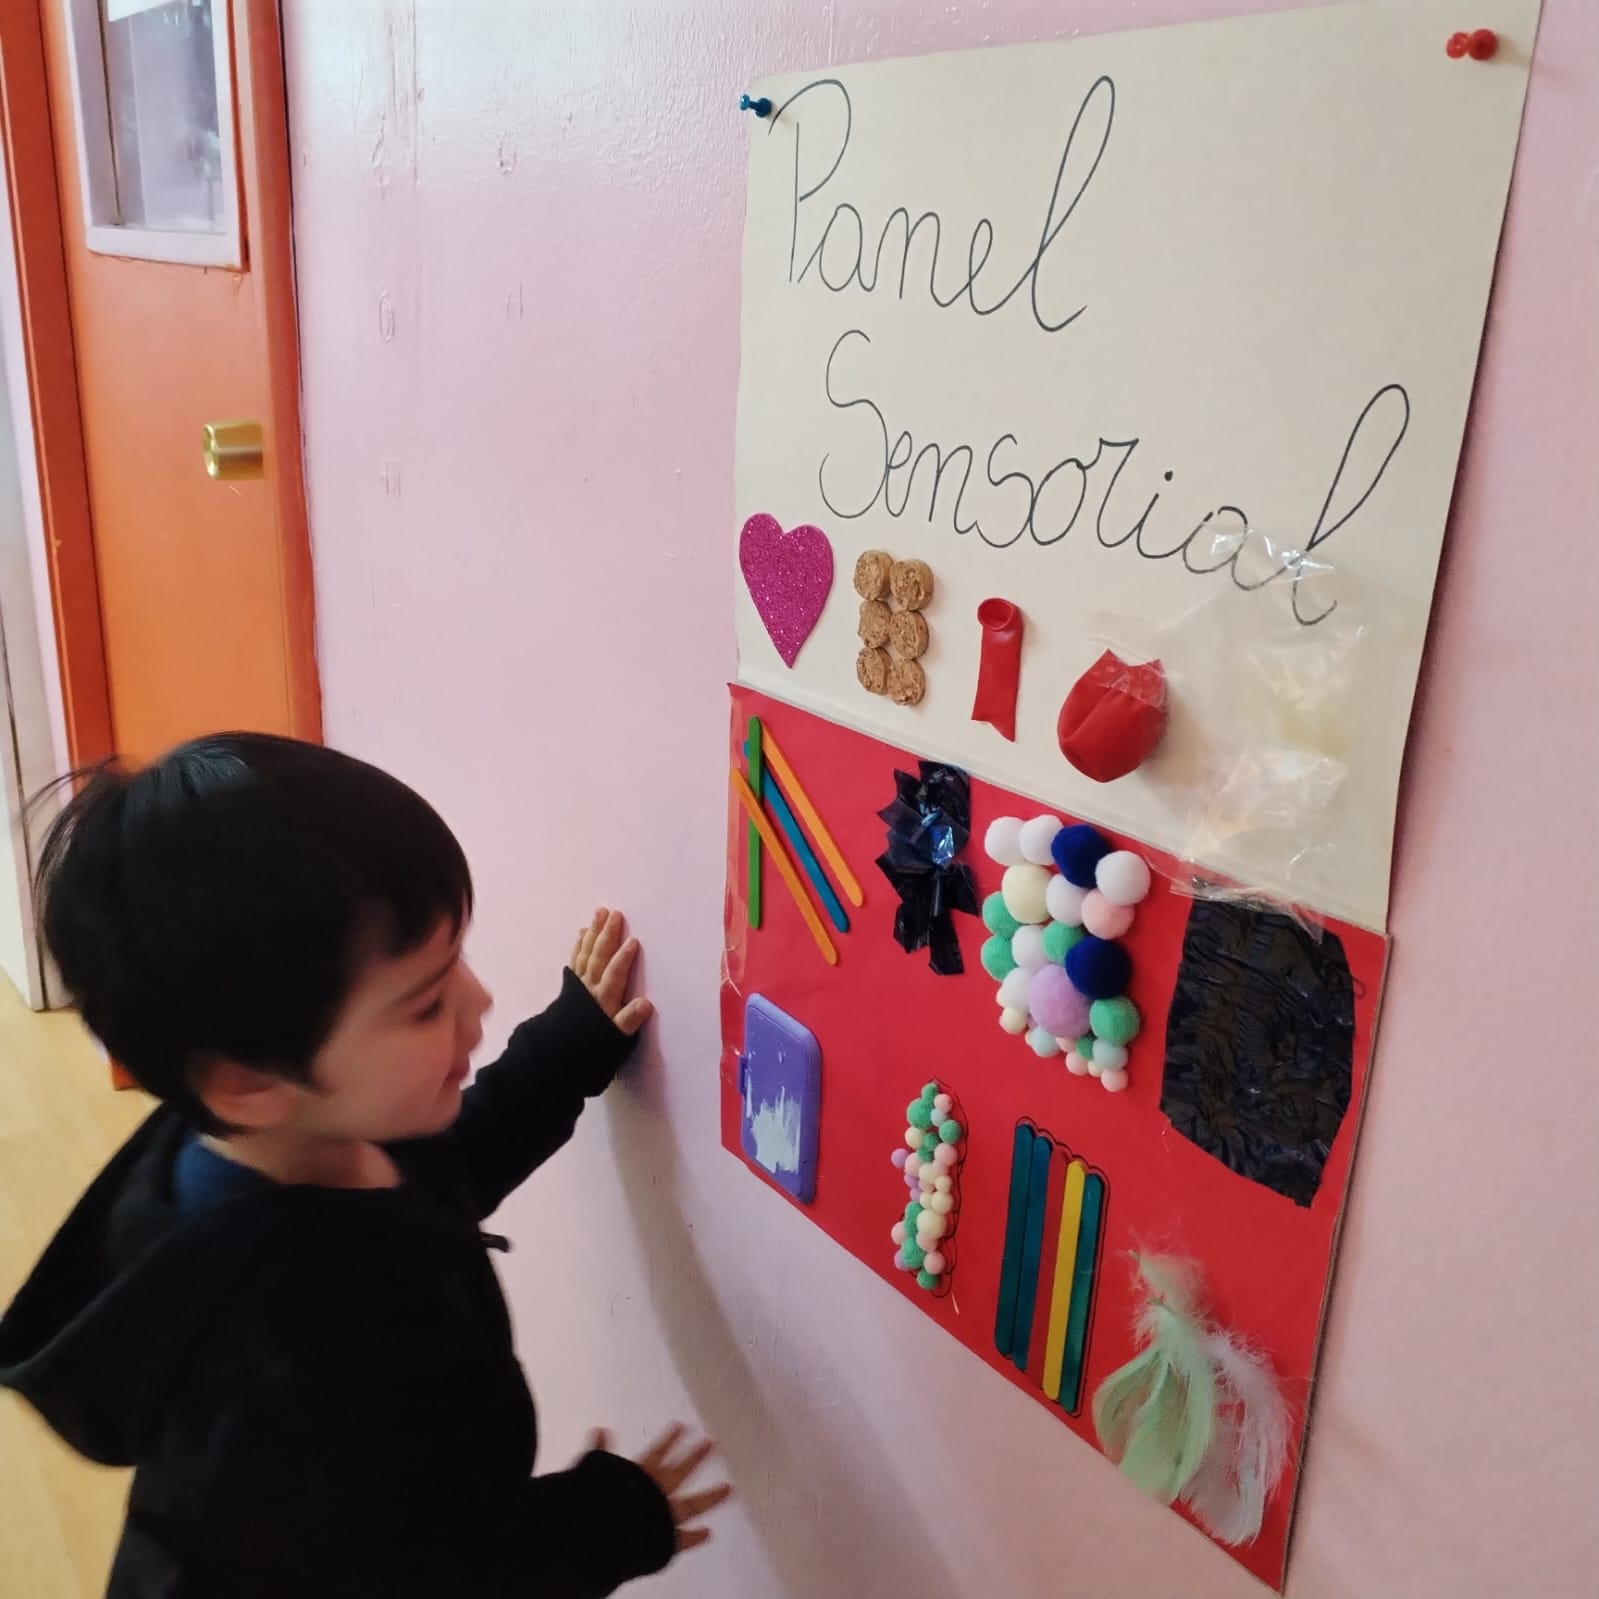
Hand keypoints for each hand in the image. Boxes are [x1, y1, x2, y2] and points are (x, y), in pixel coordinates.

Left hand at [570, 908, 653, 1035]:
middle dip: (607, 936)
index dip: (624, 958)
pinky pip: (575, 960)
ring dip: (594, 933)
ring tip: (600, 914)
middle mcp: (590, 988)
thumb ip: (628, 1021)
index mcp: (603, 1000)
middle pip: (599, 958)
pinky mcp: (570, 986)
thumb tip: (645, 1004)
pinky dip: (579, 945)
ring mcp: (578, 985)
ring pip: (586, 954)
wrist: (557, 1053)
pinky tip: (583, 932)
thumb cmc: (591, 1045)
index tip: (633, 940)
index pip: (615, 974)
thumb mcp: (613, 1039)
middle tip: (615, 914)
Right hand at [588, 1424, 731, 1552]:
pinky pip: (685, 1539)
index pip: (658, 1453)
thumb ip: (599, 1450)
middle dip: (697, 1457)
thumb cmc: (600, 1500)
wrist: (607, 1532)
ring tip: (729, 1489)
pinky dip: (696, 1537)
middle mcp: (659, 1492)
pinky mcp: (668, 1538)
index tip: (681, 1426)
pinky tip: (709, 1533)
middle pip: (683, 1471)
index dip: (669, 1440)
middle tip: (712, 1444)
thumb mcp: (595, 1470)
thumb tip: (599, 1430)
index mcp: (642, 1476)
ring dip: (711, 1496)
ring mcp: (667, 1515)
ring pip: (694, 1504)